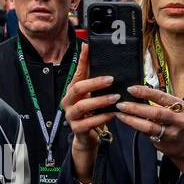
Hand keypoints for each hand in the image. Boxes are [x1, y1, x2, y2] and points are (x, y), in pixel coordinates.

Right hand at [61, 42, 117, 183]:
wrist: (86, 136)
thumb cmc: (91, 112)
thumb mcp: (92, 95)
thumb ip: (94, 78)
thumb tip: (98, 57)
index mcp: (72, 90)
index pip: (77, 72)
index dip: (82, 59)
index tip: (88, 47)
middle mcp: (68, 101)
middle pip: (78, 88)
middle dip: (95, 83)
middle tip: (111, 80)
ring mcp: (71, 115)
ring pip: (82, 106)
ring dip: (100, 100)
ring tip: (115, 97)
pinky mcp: (76, 129)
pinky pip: (89, 123)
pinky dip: (101, 118)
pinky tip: (112, 114)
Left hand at [115, 84, 183, 170]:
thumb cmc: (174, 123)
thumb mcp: (172, 109)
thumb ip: (157, 102)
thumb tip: (135, 93)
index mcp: (180, 105)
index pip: (161, 96)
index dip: (145, 92)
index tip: (131, 89)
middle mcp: (178, 119)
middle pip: (155, 112)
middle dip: (136, 107)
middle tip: (121, 104)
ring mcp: (172, 132)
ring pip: (149, 125)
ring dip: (132, 119)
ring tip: (120, 114)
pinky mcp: (163, 141)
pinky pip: (146, 133)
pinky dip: (136, 127)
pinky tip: (127, 122)